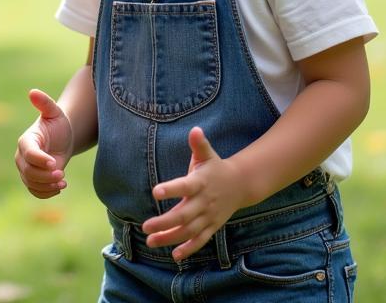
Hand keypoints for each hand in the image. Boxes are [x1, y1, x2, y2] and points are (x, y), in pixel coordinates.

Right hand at [14, 89, 73, 197]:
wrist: (62, 139)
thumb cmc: (57, 124)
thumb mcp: (54, 112)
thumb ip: (45, 103)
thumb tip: (33, 92)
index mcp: (26, 140)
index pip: (28, 153)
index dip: (39, 159)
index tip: (54, 163)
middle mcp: (22, 156)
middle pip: (28, 172)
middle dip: (45, 176)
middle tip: (62, 175)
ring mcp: (26, 169)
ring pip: (31, 183)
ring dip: (47, 186)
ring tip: (63, 181)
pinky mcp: (32, 180)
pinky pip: (35, 191)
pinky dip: (46, 192)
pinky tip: (60, 187)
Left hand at [141, 127, 246, 260]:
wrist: (240, 184)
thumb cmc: (215, 167)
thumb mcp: (207, 154)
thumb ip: (199, 144)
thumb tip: (195, 130)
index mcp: (200, 182)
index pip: (184, 186)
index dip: (170, 189)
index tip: (154, 192)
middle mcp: (204, 202)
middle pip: (184, 215)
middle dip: (164, 223)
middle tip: (145, 227)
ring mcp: (209, 216)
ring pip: (189, 231)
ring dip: (170, 238)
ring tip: (151, 241)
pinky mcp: (212, 226)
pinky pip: (200, 240)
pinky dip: (189, 249)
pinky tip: (175, 256)